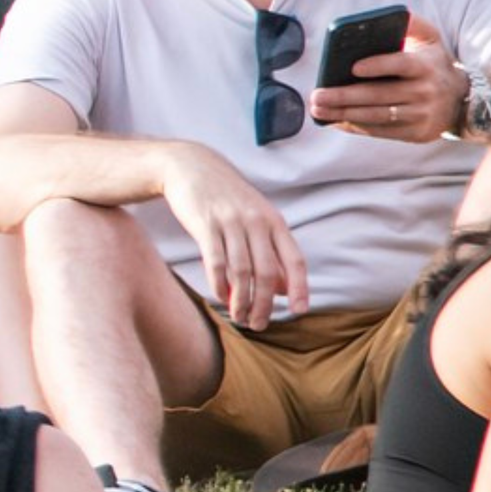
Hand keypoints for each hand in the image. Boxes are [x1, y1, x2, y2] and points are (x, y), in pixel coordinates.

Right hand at [161, 142, 309, 329]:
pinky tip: (221, 297)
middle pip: (267, 272)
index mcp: (273, 221)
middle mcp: (255, 221)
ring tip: (240, 318)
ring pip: (241, 272)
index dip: (300, 287)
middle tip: (259, 324)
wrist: (190, 167)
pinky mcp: (204, 225)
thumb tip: (285, 289)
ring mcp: (230, 222)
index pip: (294, 260)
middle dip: (265, 304)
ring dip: (242, 300)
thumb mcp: (255, 218)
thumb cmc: (226, 197)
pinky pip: (216, 263)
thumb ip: (272, 251)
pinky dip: (220, 285)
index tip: (299, 311)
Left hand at [311, 19, 468, 145]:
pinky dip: (356, 127)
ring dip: (344, 114)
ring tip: (317, 109)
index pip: (401, 64)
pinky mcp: (417, 133)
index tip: (352, 67)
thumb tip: (396, 14)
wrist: (463, 100)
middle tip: (317, 95)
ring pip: (377, 115)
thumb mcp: (431, 40)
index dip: (378, 65)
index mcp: (425, 65)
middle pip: (380, 95)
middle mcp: (425, 91)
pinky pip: (382, 131)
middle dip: (344, 96)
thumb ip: (413, 25)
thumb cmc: (433, 64)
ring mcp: (421, 115)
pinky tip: (335, 121)